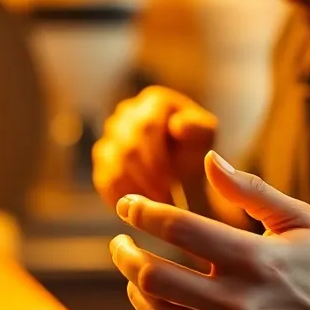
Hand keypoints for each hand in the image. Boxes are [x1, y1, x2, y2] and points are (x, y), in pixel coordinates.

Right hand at [92, 86, 216, 206]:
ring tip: (158, 207)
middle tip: (165, 202)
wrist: (185, 171)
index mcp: (154, 101)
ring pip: (115, 166)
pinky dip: (124, 198)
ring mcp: (110, 135)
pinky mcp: (103, 160)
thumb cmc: (195, 150)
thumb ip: (199, 129)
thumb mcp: (205, 138)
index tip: (172, 182)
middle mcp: (127, 113)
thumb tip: (178, 126)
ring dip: (137, 191)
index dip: (157, 158)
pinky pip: (106, 181)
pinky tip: (143, 208)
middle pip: (128, 148)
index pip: (146, 127)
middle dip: (148, 178)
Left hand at [110, 151, 309, 309]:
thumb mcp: (299, 219)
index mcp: (256, 258)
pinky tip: (161, 302)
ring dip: (135, 288)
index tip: (127, 205)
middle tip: (120, 242)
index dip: (142, 212)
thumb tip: (209, 159)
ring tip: (136, 271)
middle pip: (154, 275)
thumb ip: (251, 190)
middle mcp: (241, 302)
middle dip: (125, 253)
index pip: (178, 228)